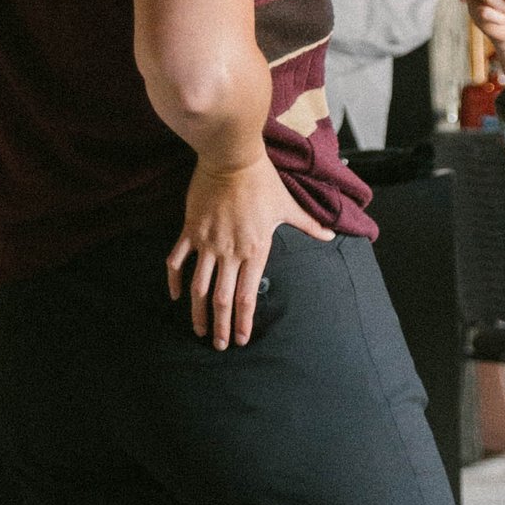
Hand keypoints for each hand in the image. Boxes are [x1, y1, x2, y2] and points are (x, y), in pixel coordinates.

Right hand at [168, 154, 332, 348]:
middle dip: (220, 326)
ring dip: (198, 312)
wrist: (231, 158)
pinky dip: (174, 280)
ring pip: (199, 286)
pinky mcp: (190, 231)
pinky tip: (175, 297)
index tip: (240, 339)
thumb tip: (330, 236)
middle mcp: (230, 252)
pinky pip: (177, 261)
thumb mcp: (288, 205)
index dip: (243, 321)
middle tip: (218, 346)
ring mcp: (207, 243)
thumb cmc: (262, 182)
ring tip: (198, 330)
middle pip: (223, 299)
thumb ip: (308, 225)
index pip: (248, 295)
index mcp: (255, 250)